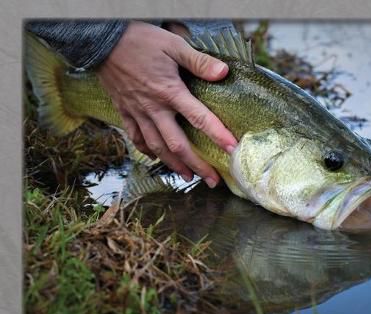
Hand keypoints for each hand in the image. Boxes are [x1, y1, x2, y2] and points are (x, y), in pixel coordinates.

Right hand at [98, 21, 236, 186]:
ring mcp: (138, 113)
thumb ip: (199, 61)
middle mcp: (154, 109)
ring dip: (174, 165)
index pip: (199, 118)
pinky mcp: (124, 112)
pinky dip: (147, 151)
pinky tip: (157, 158)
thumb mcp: (173, 44)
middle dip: (197, 166)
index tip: (232, 149)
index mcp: (169, 92)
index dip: (217, 135)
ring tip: (188, 177)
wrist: (102, 39)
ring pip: (157, 147)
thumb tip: (223, 72)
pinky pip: (136, 138)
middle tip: (212, 180)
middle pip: (178, 144)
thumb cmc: (140, 40)